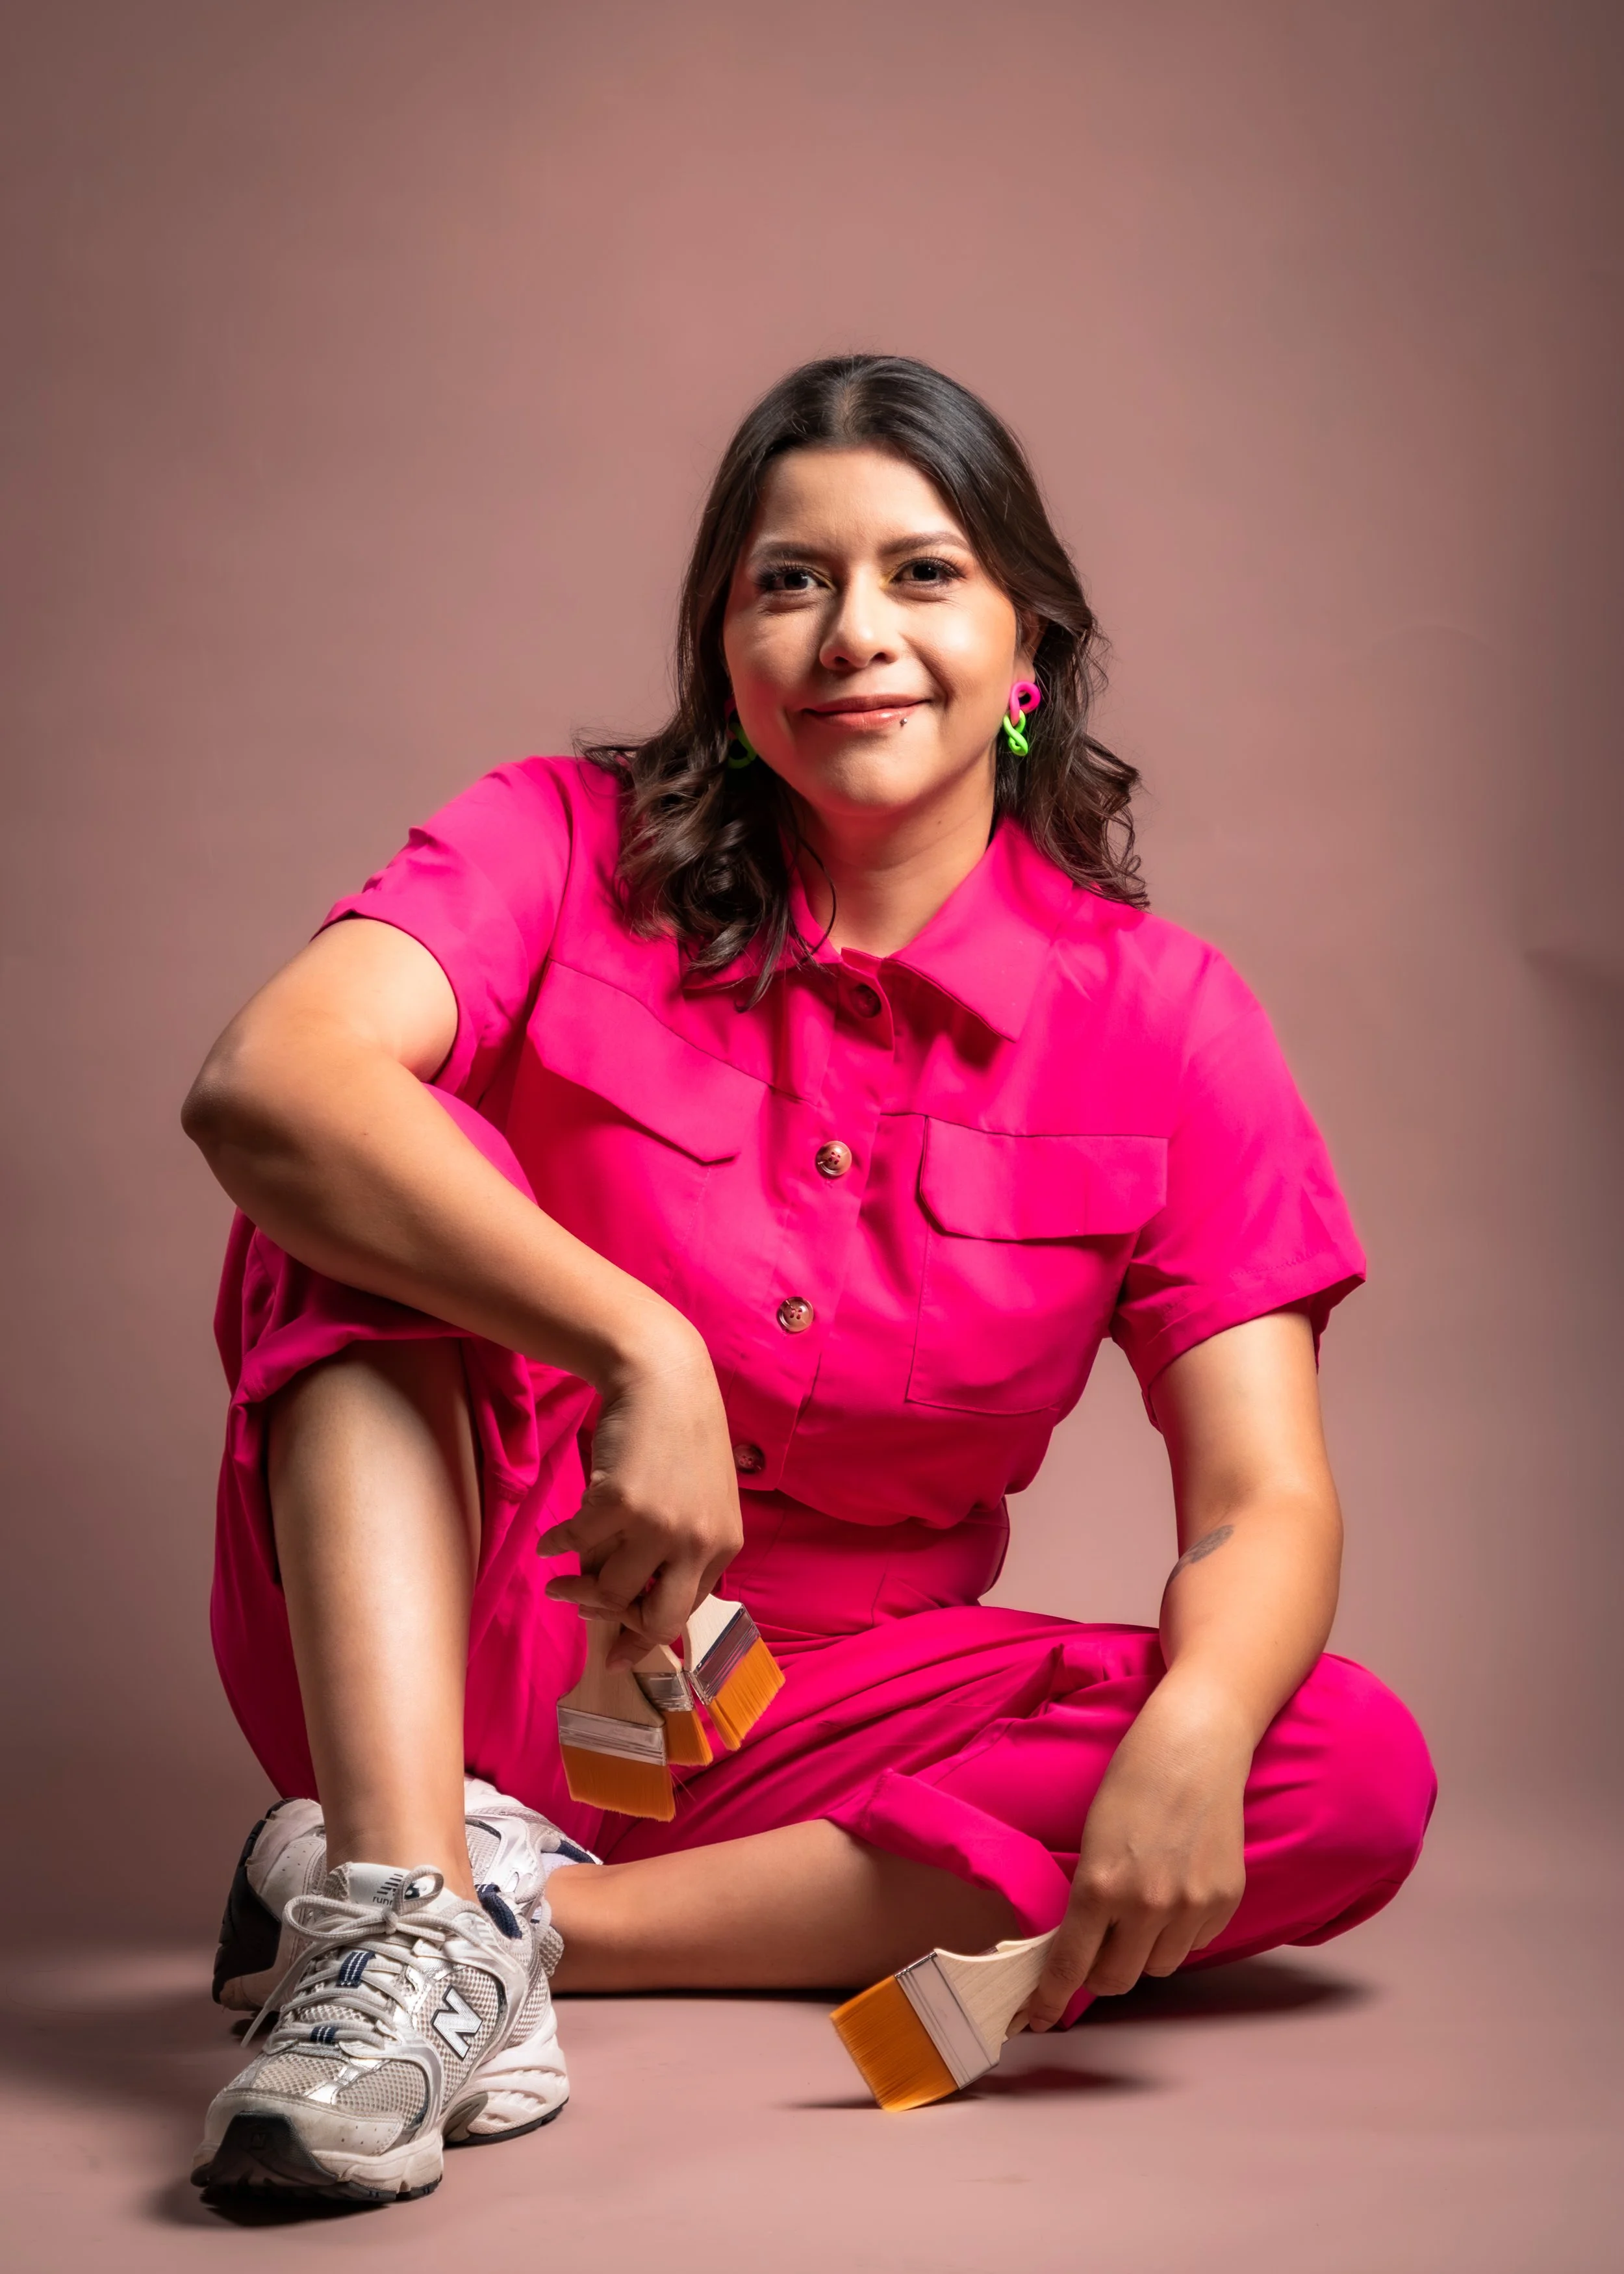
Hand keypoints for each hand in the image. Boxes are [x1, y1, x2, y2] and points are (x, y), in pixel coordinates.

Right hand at [538, 1321, 743, 1667]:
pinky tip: (547, 1543)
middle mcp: (698, 1542)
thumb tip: (628, 1605)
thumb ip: (680, 1550)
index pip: (683, 1614)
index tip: (615, 1652)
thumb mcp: (701, 1501)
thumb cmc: (679, 1437)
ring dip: (578, 1583)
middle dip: (614, 1622)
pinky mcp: (619, 1504)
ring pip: (608, 1586)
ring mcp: (659, 1525)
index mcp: (723, 1546)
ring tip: (561, 1573)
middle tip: (583, 1609)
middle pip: (656, 1618)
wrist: (663, 1376)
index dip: (644, 1633)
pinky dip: (555, 1545)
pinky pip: (575, 1544)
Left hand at [1022, 1683, 1250, 2029]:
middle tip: (1097, 1950)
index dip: (1049, 1998)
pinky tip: (1177, 1889)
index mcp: (1100, 1886)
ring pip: (1159, 1966)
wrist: (1194, 1748)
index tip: (1035, 2017)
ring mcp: (1191, 1906)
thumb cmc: (1132, 1783)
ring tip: (1143, 1906)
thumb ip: (1089, 1900)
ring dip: (1144, 1952)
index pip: (1071, 1965)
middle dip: (1101, 1973)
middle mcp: (1147, 1905)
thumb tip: (1081, 1950)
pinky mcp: (1225, 1901)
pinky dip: (1180, 1932)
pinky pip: (1195, 1944)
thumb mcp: (1092, 1841)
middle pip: (1118, 1979)